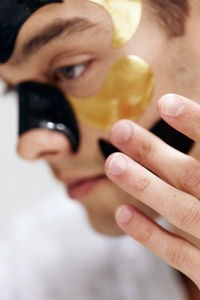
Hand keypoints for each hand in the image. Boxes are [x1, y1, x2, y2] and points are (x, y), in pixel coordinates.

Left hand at [105, 94, 199, 287]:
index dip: (196, 123)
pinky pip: (179, 254)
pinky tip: (122, 213)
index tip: (166, 102)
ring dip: (144, 186)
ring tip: (113, 163)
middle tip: (119, 130)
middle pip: (192, 176)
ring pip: (181, 211)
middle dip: (153, 151)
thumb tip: (184, 133)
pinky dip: (150, 234)